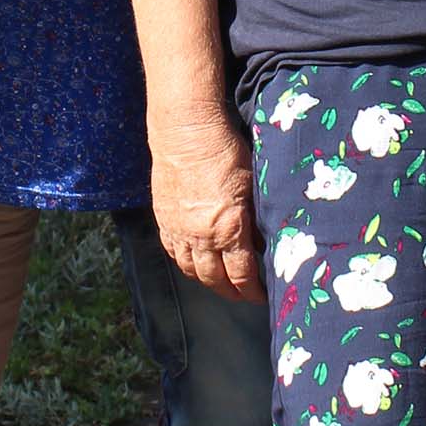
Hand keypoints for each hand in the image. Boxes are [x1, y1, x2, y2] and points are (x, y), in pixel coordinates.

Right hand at [149, 110, 263, 301]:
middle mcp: (200, 236)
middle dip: (231, 292)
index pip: (242, 275)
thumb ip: (256, 217)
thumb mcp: (252, 183)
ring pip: (192, 270)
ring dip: (208, 281)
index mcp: (228, 229)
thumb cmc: (224, 150)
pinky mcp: (163, 218)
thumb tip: (262, 240)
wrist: (185, 130)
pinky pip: (173, 252)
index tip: (262, 295)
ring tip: (221, 282)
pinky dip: (185, 263)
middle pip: (215, 279)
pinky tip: (194, 261)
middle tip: (243, 295)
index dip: (253, 291)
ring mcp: (178, 229)